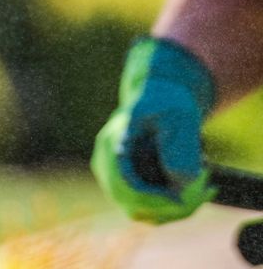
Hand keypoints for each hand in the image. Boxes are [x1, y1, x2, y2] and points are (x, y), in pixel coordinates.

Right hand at [91, 37, 217, 222]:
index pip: (123, 181)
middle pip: (128, 201)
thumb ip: (180, 147)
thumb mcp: (180, 116)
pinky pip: (141, 208)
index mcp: (113, 139)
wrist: (158, 97)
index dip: (151, 197)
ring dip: (169, 211)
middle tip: (200, 198)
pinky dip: (167, 208)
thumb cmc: (170, 102)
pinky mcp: (122, 183)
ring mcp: (110, 173)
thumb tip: (178, 184)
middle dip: (166, 208)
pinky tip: (193, 193)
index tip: (182, 200)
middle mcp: (105, 159)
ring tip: (202, 191)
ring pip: (136, 210)